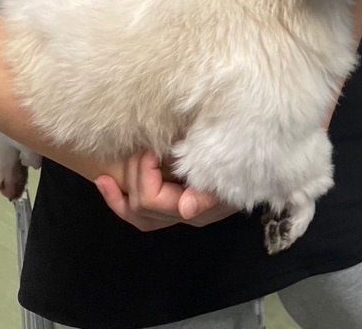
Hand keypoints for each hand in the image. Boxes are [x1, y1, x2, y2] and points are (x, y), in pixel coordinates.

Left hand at [95, 151, 236, 231]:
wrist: (257, 159)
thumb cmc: (245, 158)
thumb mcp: (232, 171)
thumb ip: (209, 189)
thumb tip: (185, 210)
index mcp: (197, 207)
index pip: (152, 200)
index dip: (144, 174)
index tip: (153, 149)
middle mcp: (182, 214)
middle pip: (141, 205)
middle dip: (136, 173)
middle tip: (146, 146)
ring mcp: (175, 211)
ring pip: (136, 213)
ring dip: (124, 184)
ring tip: (127, 157)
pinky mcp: (170, 201)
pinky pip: (137, 212)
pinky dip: (118, 198)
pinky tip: (104, 180)